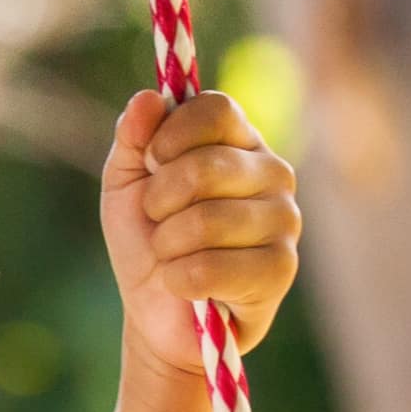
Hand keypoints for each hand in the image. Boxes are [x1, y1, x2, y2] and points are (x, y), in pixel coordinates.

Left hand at [103, 86, 301, 377]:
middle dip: (158, 201)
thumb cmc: (147, 242)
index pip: (216, 109)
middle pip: (205, 166)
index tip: (151, 162)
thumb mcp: (126, 185)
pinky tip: (185, 285)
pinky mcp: (281, 268)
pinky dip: (179, 280)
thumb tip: (148, 98)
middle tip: (157, 220)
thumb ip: (133, 139)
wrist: (156, 313)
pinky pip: (209, 268)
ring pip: (204, 221)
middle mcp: (273, 172)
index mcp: (239, 142)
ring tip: (171, 256)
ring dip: (166, 246)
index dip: (170, 136)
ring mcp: (284, 220)